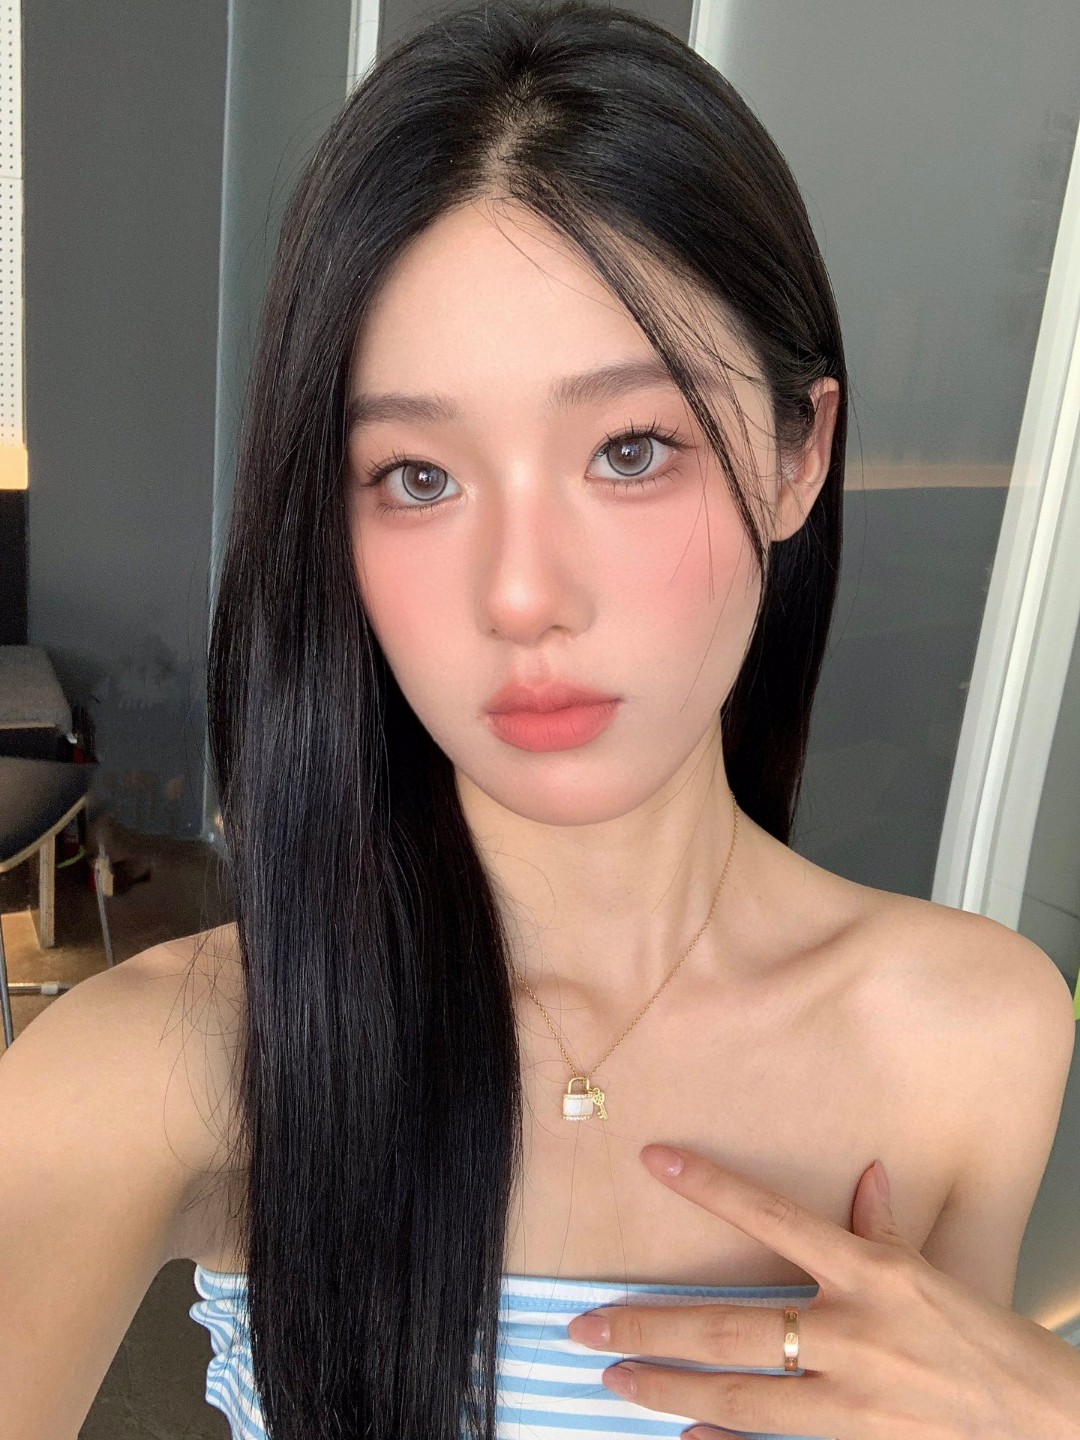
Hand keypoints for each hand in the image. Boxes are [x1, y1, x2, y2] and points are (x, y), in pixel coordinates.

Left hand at [564, 1143, 1079, 1439]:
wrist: (1042, 1420)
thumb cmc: (986, 1338)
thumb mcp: (933, 1270)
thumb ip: (887, 1226)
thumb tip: (869, 1173)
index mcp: (868, 1273)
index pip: (772, 1215)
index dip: (710, 1185)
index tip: (654, 1160)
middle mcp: (850, 1333)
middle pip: (728, 1326)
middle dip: (649, 1324)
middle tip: (584, 1326)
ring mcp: (849, 1399)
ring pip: (737, 1396)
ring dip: (666, 1388)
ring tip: (612, 1379)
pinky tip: (681, 1435)